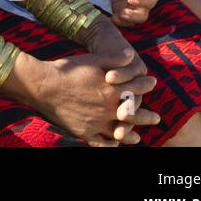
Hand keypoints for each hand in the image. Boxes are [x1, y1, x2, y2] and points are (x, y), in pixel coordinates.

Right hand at [20, 52, 157, 143]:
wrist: (44, 85)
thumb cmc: (68, 69)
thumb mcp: (93, 59)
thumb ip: (114, 58)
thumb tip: (131, 54)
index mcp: (114, 91)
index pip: (137, 89)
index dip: (147, 85)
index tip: (153, 82)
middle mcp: (110, 109)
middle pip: (135, 116)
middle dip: (148, 117)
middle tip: (157, 119)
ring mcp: (98, 123)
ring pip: (121, 133)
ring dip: (131, 136)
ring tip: (137, 138)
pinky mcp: (85, 132)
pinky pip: (101, 144)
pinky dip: (110, 146)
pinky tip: (113, 145)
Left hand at [108, 0, 163, 25]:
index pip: (150, 2)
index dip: (142, 2)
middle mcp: (143, 4)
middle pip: (142, 16)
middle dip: (133, 16)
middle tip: (123, 13)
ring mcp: (132, 8)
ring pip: (132, 21)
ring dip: (124, 21)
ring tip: (116, 17)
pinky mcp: (121, 8)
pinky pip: (120, 19)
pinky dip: (116, 21)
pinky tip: (110, 18)